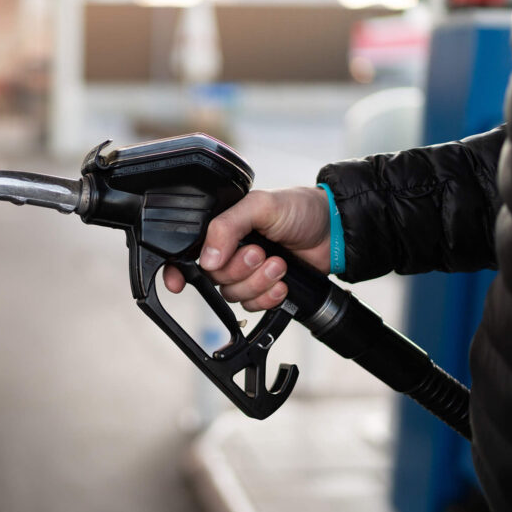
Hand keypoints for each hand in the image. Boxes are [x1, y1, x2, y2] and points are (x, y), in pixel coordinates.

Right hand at [163, 187, 330, 310]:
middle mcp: (229, 251)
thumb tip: (208, 258)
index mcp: (221, 228)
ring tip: (279, 264)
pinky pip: (253, 306)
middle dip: (240, 270)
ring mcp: (247, 272)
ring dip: (258, 283)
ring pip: (233, 294)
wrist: (334, 231)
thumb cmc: (300, 209)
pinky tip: (282, 282)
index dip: (177, 270)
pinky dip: (268, 297)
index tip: (178, 283)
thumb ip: (227, 226)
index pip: (187, 252)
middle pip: (213, 278)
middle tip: (261, 252)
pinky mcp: (264, 289)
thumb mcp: (260, 205)